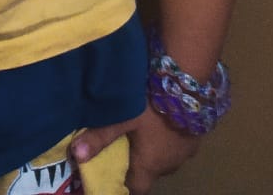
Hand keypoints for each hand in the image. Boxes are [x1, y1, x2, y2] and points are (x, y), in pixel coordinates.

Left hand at [71, 107, 199, 194]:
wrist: (189, 88)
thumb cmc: (153, 106)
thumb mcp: (124, 117)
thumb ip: (100, 136)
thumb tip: (76, 154)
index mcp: (150, 165)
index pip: (137, 187)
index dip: (125, 183)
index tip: (115, 172)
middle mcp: (169, 165)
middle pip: (150, 172)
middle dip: (138, 162)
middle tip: (125, 145)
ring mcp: (185, 153)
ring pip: (165, 158)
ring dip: (154, 149)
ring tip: (143, 131)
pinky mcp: (196, 139)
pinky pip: (178, 145)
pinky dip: (168, 138)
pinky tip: (162, 121)